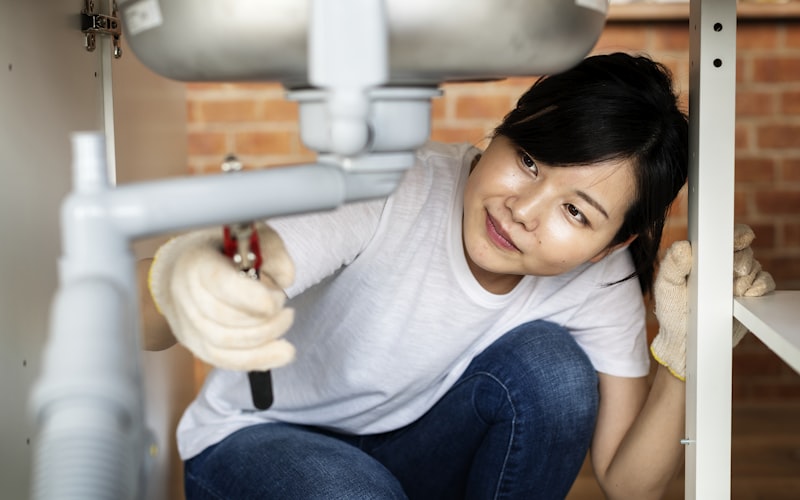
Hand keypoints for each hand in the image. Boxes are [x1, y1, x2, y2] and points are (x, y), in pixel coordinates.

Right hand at [148, 223, 295, 370]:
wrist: (182, 266)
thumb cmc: (222, 249)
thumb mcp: (250, 236)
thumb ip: (272, 251)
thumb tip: (286, 278)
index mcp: (197, 261)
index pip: (220, 285)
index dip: (251, 298)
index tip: (276, 301)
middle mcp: (185, 294)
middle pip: (224, 320)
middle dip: (264, 319)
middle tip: (284, 307)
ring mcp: (186, 322)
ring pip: (224, 345)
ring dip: (264, 340)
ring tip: (284, 322)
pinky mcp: (194, 343)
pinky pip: (224, 360)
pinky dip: (257, 360)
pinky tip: (281, 354)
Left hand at [650, 224, 774, 380]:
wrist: (687, 341)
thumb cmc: (672, 312)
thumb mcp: (666, 287)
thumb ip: (672, 265)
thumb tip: (682, 246)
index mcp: (703, 258)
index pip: (725, 238)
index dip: (736, 235)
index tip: (740, 239)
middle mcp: (722, 266)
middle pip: (744, 251)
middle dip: (741, 260)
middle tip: (733, 273)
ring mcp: (737, 281)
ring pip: (756, 267)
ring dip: (747, 277)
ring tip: (732, 292)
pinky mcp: (749, 296)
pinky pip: (765, 284)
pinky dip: (759, 287)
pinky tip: (744, 296)